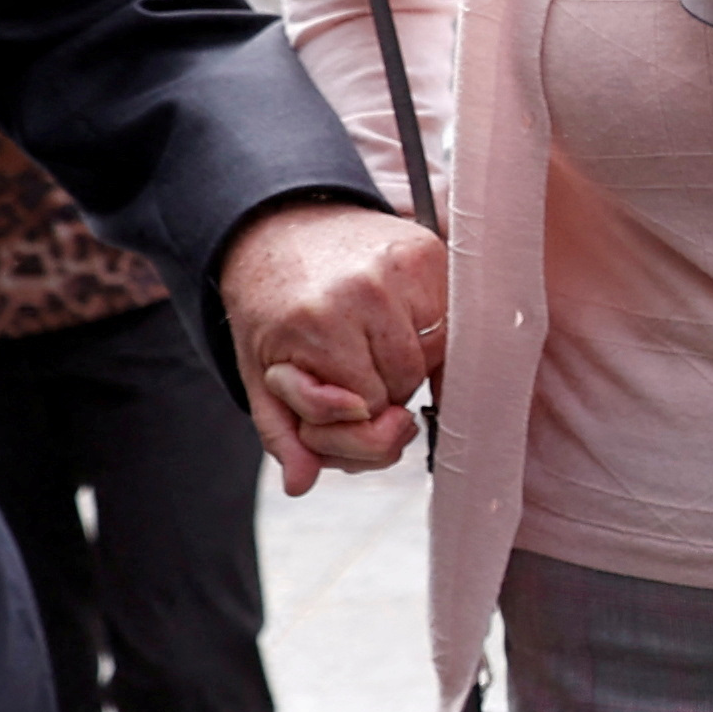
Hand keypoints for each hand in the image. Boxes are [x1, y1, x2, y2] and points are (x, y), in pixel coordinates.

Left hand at [214, 198, 445, 490]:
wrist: (277, 228)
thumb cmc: (271, 308)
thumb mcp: (260, 373)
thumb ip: (283, 432)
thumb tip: (303, 482)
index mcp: (316, 324)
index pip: (367, 406)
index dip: (349, 414)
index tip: (331, 396)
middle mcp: (364, 291)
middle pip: (405, 382)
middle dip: (380, 389)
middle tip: (351, 369)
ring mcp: (403, 267)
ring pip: (435, 357)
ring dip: (409, 364)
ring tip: (373, 345)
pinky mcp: (429, 252)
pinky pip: (453, 321)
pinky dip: (431, 334)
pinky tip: (401, 324)